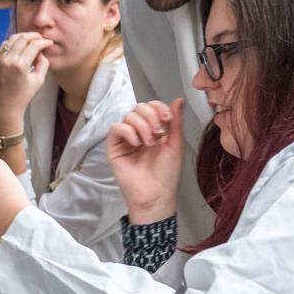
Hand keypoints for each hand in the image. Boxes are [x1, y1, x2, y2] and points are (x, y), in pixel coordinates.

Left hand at [0, 34, 52, 132]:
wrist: (4, 108)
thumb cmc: (23, 96)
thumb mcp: (39, 81)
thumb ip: (43, 63)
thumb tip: (41, 52)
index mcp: (20, 65)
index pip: (34, 45)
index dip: (44, 42)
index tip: (49, 42)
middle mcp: (8, 60)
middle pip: (22, 38)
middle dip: (33, 36)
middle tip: (41, 38)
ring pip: (11, 39)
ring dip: (22, 37)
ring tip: (31, 40)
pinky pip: (3, 46)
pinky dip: (12, 43)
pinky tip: (19, 46)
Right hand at [105, 99, 184, 224]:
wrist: (156, 193)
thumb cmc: (167, 173)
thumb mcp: (175, 144)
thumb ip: (176, 121)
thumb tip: (179, 100)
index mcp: (154, 129)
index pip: (152, 107)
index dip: (159, 107)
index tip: (168, 119)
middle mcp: (139, 131)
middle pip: (139, 107)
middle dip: (151, 116)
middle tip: (158, 133)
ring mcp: (126, 139)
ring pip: (128, 116)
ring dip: (142, 126)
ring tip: (149, 143)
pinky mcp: (114, 147)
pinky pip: (116, 128)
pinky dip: (128, 131)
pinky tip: (137, 143)